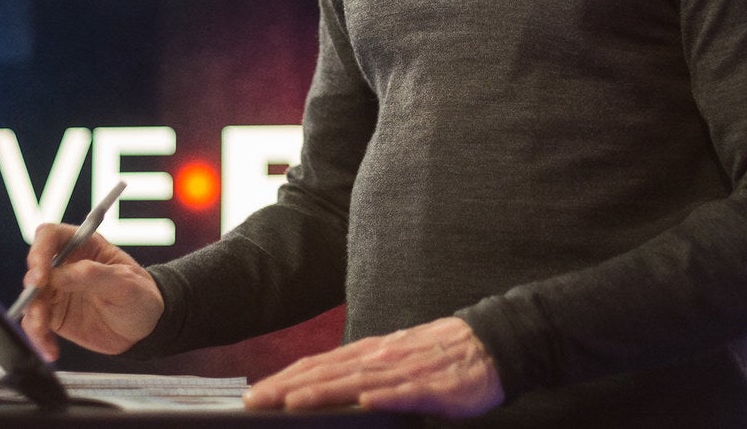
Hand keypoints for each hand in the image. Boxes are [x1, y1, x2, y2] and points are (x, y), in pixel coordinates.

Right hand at [20, 222, 162, 360]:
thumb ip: (94, 275)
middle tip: (39, 308)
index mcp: (84, 247)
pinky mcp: (55, 316)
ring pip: (31, 299)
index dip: (40, 250)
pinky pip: (36, 325)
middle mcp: (66, 266)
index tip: (41, 274)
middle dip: (32, 288)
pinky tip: (51, 350)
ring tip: (44, 332)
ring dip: (33, 316)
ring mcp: (58, 292)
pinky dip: (38, 338)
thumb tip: (60, 275)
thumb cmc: (140, 295)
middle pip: (35, 268)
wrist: (145, 328)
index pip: (51, 236)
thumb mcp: (125, 283)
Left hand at [243, 317, 503, 417]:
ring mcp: (406, 371)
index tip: (254, 393)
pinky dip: (384, 397)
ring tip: (294, 401)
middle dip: (289, 387)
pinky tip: (365, 401)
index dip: (285, 379)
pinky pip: (406, 393)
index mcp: (370, 353)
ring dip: (324, 391)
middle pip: (328, 372)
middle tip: (255, 401)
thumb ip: (362, 374)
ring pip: (358, 382)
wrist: (491, 343)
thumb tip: (324, 389)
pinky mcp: (434, 386)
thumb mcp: (394, 361)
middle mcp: (381, 357)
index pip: (318, 364)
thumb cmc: (440, 356)